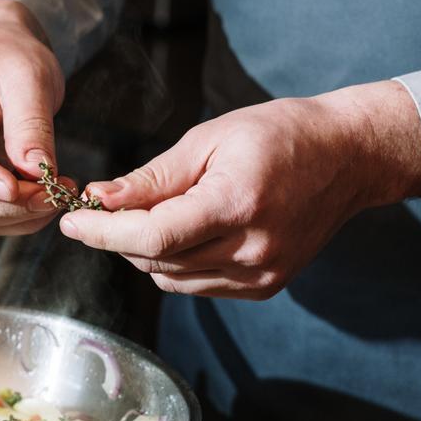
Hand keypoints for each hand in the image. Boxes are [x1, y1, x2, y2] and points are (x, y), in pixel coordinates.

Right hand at [0, 0, 69, 235]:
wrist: (5, 58)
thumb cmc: (10, 55)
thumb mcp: (27, 75)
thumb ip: (29, 122)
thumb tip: (36, 170)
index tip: (15, 188)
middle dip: (6, 202)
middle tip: (54, 194)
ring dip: (17, 215)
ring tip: (59, 194)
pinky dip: (19, 217)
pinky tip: (48, 200)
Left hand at [59, 80, 420, 297]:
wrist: (349, 157)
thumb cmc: (280, 134)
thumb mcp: (210, 139)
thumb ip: (153, 178)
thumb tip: (101, 200)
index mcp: (236, 204)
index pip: (152, 236)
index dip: (103, 233)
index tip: (71, 222)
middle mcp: (251, 250)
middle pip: (156, 261)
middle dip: (118, 237)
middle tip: (103, 208)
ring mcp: (261, 275)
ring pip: (172, 279)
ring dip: (145, 252)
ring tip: (148, 214)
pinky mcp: (265, 286)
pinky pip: (198, 285)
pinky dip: (176, 263)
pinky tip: (182, 231)